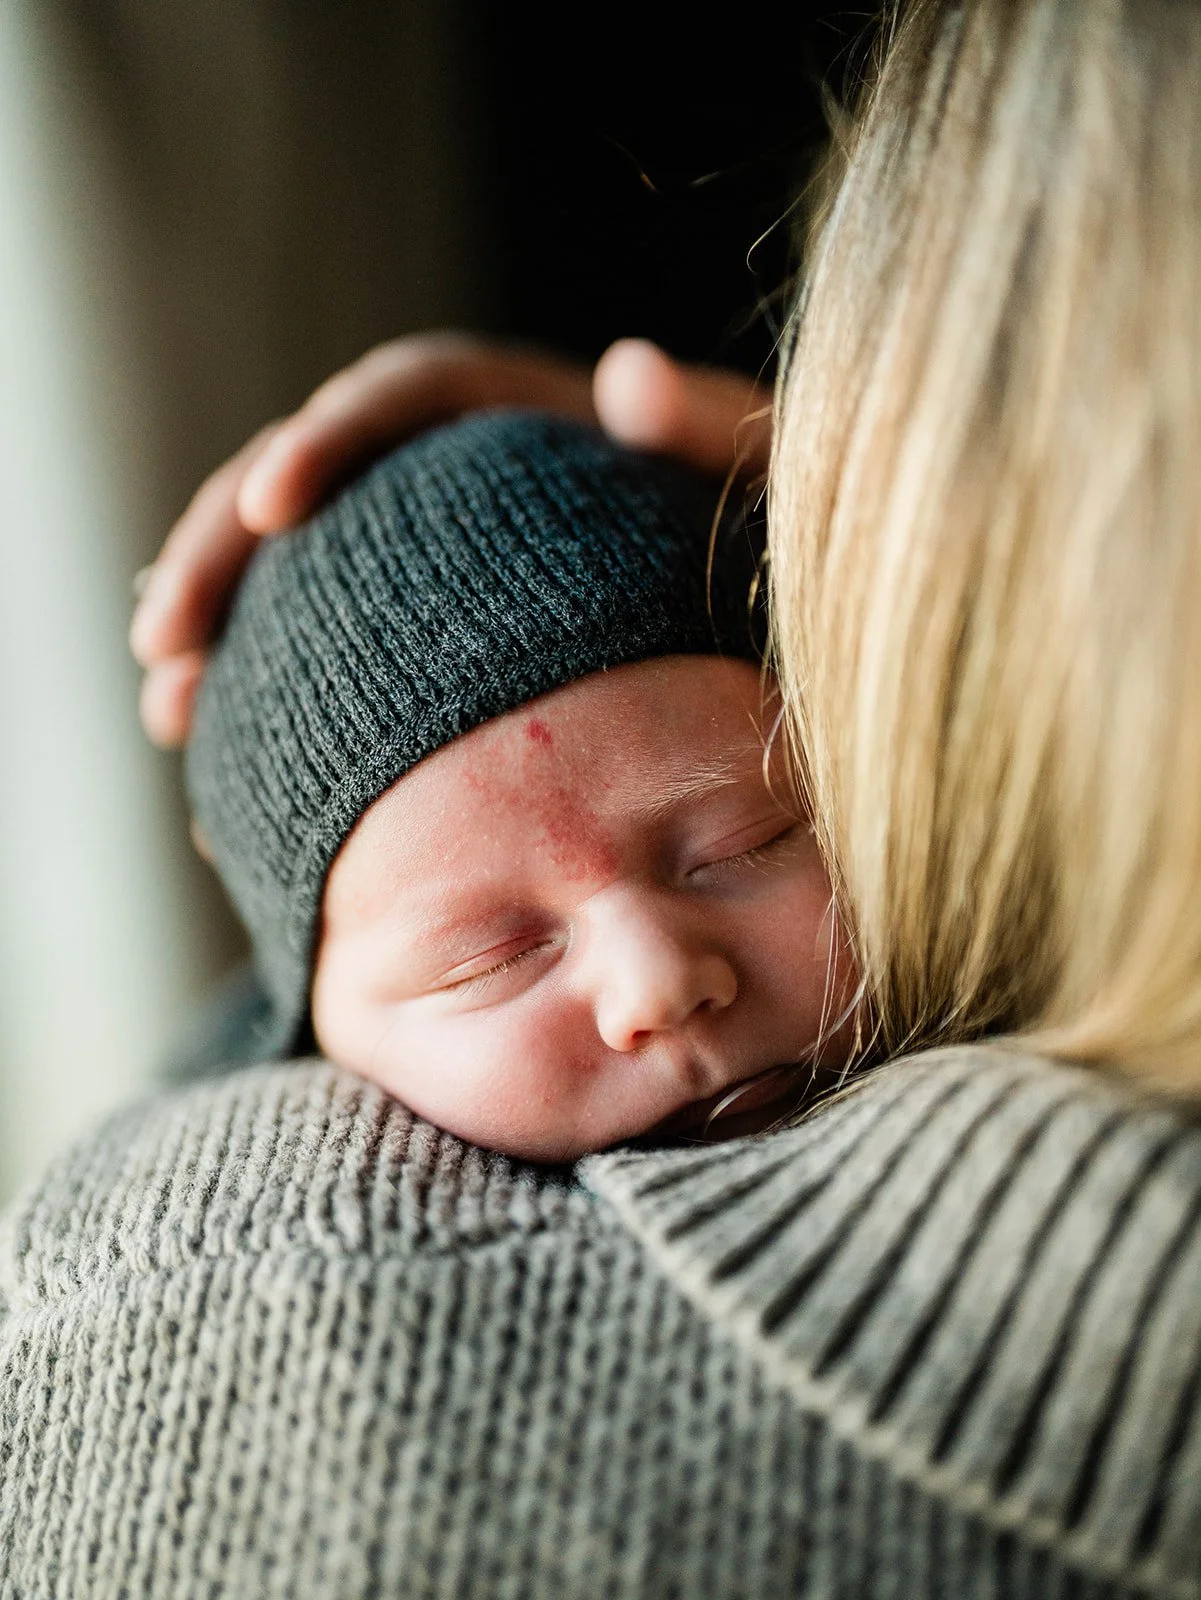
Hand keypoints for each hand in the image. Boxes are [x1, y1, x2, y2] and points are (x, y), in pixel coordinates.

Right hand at [131, 332, 770, 747]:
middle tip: (165, 645)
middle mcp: (473, 490)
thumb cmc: (792, 576)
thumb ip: (719, 434)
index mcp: (537, 425)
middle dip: (225, 554)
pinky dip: (280, 704)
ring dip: (226, 635)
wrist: (786, 675)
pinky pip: (337, 663)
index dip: (329, 439)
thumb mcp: (775, 502)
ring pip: (306, 581)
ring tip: (172, 713)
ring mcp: (445, 575)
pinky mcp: (432, 655)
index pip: (411, 398)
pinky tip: (235, 763)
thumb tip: (621, 373)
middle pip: (319, 487)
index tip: (277, 508)